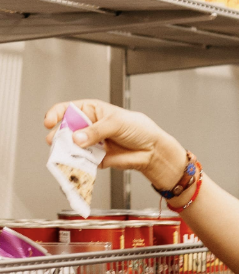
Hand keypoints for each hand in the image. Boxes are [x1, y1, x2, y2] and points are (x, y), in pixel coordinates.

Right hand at [44, 99, 186, 190]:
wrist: (152, 150)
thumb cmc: (138, 129)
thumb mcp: (116, 123)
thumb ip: (96, 131)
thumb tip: (78, 138)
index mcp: (91, 111)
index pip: (67, 109)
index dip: (56, 114)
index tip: (50, 122)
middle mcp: (88, 127)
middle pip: (65, 130)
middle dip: (60, 136)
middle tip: (57, 142)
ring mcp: (91, 143)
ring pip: (71, 147)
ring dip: (67, 151)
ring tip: (68, 154)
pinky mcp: (95, 158)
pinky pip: (82, 161)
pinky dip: (78, 163)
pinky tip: (79, 164)